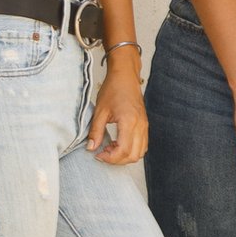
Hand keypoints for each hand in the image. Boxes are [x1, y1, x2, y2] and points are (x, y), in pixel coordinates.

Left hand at [86, 47, 147, 164]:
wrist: (125, 76)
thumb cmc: (113, 89)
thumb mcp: (100, 111)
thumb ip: (95, 131)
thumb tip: (91, 148)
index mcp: (129, 122)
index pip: (123, 151)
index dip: (110, 158)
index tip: (98, 155)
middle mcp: (140, 126)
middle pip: (134, 155)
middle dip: (117, 160)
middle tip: (103, 153)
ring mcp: (145, 126)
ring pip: (140, 152)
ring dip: (125, 156)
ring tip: (110, 148)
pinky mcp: (145, 125)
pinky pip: (142, 144)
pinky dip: (131, 149)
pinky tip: (117, 143)